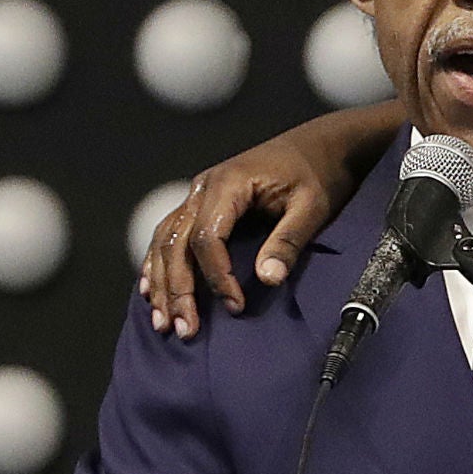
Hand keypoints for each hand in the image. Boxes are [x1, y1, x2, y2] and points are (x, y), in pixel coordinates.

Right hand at [140, 136, 350, 339]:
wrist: (321, 144)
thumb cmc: (319, 173)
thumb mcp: (312, 206)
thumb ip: (288, 241)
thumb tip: (267, 279)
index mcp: (229, 183)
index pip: (207, 237)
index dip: (217, 276)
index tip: (235, 306)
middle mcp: (204, 186)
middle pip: (176, 243)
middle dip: (178, 289)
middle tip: (184, 330)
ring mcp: (199, 193)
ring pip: (165, 240)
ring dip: (162, 282)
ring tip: (163, 322)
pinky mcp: (203, 201)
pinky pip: (170, 233)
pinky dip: (158, 263)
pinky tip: (151, 288)